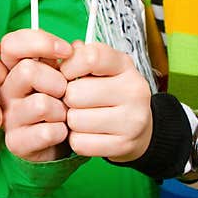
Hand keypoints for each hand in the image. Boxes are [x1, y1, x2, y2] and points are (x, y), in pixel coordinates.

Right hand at [0, 29, 73, 161]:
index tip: (67, 51)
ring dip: (62, 111)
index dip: (40, 42)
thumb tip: (77, 46)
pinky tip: (60, 133)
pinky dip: (62, 132)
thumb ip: (69, 56)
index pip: (12, 43)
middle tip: (65, 93)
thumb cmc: (61, 102)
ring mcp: (7, 116)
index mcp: (13, 67)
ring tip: (63, 115)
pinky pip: (47, 132)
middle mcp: (4, 89)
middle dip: (57, 81)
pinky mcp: (15, 142)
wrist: (59, 142)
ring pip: (41, 104)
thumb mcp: (64, 73)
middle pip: (27, 70)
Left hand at [59, 41, 151, 160]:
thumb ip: (79, 57)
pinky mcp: (124, 145)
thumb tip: (58, 53)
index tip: (68, 75)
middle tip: (76, 101)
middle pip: (75, 93)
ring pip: (75, 120)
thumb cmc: (110, 92)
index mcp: (124, 65)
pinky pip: (80, 143)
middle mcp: (133, 91)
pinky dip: (77, 141)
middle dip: (67, 99)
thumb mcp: (100, 68)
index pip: (90, 57)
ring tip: (83, 117)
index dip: (69, 66)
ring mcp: (132, 120)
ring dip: (71, 122)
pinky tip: (88, 134)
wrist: (139, 127)